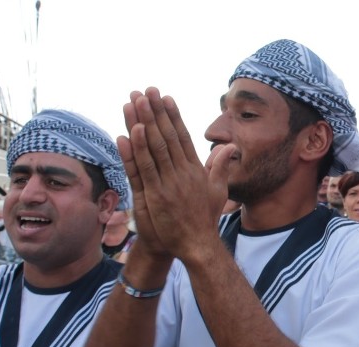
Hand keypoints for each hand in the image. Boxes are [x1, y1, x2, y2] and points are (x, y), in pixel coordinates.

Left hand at [121, 88, 230, 262]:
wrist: (198, 245)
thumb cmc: (205, 219)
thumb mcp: (218, 190)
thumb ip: (220, 166)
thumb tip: (230, 148)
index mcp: (195, 169)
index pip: (182, 136)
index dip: (172, 115)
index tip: (164, 97)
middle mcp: (182, 172)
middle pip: (166, 136)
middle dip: (155, 111)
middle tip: (145, 90)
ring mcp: (168, 183)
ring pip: (153, 147)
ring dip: (142, 122)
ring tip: (134, 102)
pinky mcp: (156, 195)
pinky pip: (143, 168)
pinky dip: (135, 150)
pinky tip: (128, 132)